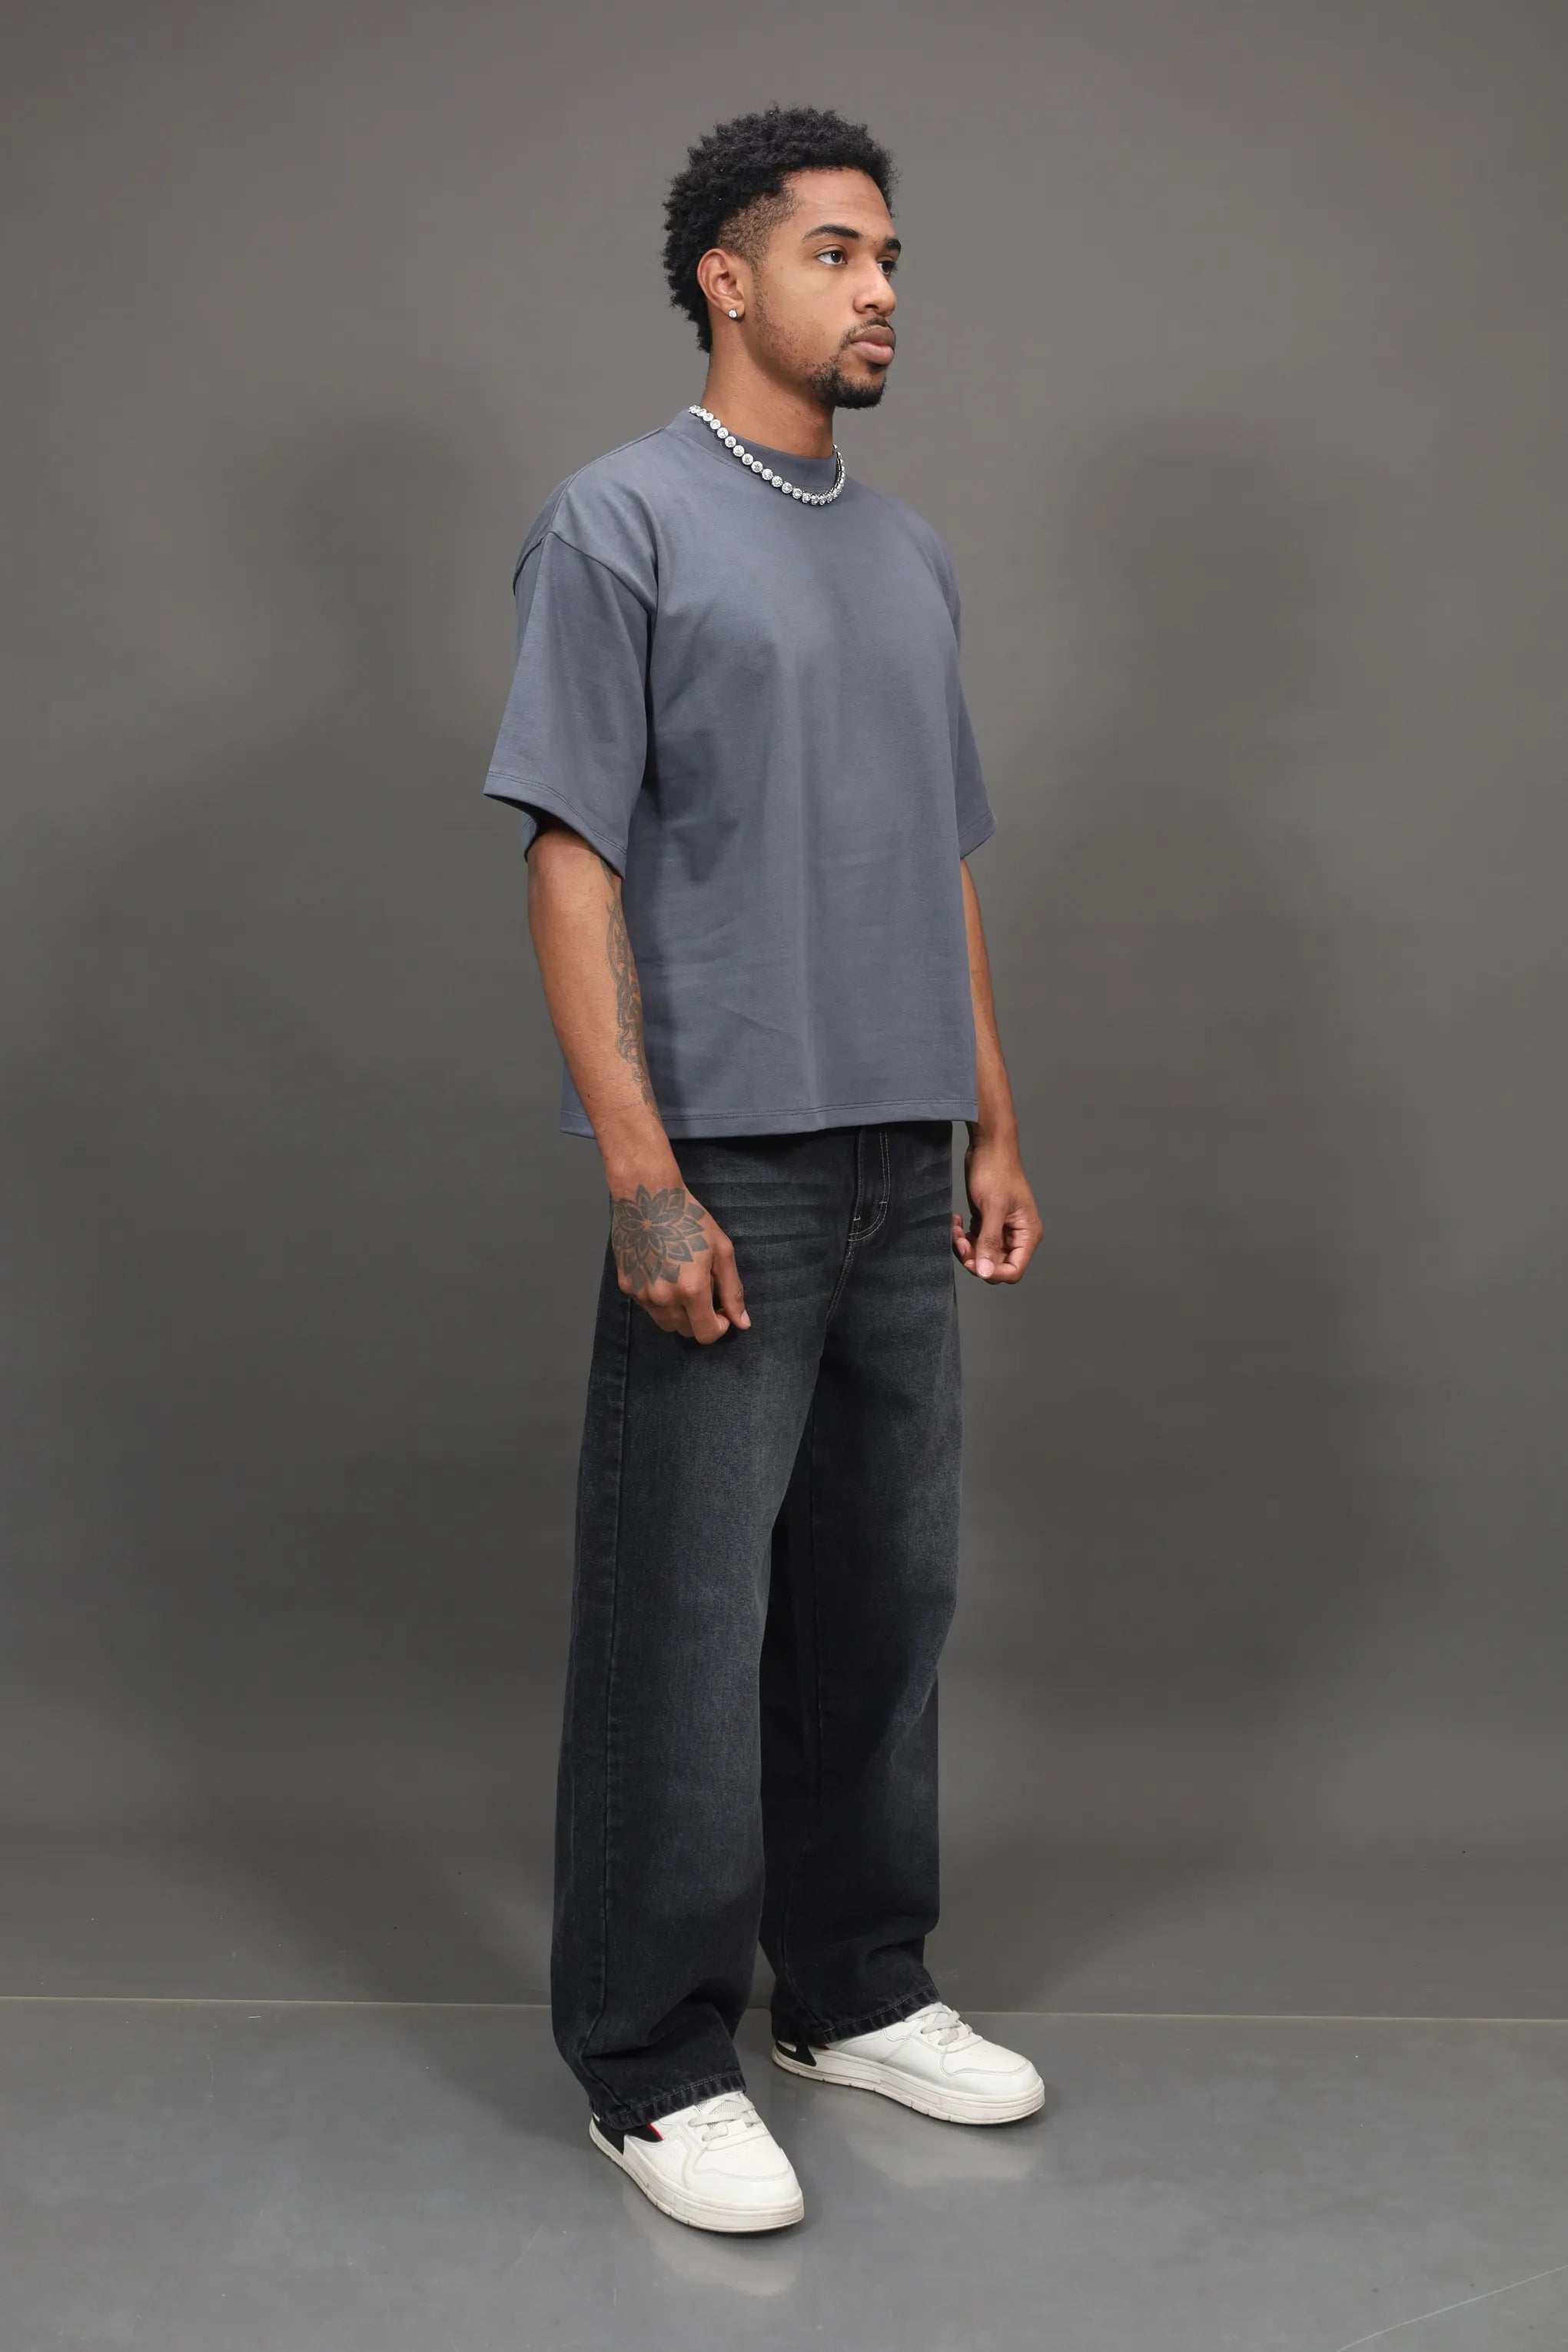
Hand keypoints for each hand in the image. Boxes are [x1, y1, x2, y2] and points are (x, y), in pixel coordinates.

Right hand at [609, 1178, 749, 1341]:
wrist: (647, 1198)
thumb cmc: (689, 1219)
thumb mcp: (721, 1251)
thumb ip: (733, 1291)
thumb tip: (742, 1323)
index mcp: (691, 1290)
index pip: (706, 1335)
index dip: (719, 1327)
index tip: (721, 1311)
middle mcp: (663, 1298)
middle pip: (686, 1331)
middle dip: (700, 1319)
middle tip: (705, 1292)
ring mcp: (641, 1294)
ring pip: (665, 1323)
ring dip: (679, 1313)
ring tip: (683, 1281)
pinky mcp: (626, 1286)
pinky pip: (648, 1306)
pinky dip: (659, 1300)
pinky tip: (663, 1272)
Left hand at [952, 1135, 1041, 1284]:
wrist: (988, 1145)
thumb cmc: (996, 1171)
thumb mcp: (992, 1207)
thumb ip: (989, 1241)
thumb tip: (985, 1272)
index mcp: (1027, 1233)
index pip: (1013, 1270)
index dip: (991, 1272)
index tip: (972, 1261)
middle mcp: (1017, 1235)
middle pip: (995, 1265)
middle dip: (975, 1257)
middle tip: (959, 1241)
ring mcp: (1002, 1229)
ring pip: (983, 1254)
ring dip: (966, 1247)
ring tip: (955, 1229)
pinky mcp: (988, 1221)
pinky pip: (976, 1241)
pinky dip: (964, 1237)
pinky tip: (957, 1222)